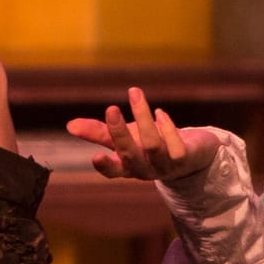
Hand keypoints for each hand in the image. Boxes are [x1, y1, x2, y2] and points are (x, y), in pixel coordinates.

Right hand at [64, 87, 220, 181]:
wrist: (193, 155)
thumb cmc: (152, 145)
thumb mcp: (125, 137)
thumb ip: (99, 133)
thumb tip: (70, 125)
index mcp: (128, 167)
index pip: (114, 171)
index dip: (105, 166)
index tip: (95, 157)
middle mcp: (146, 170)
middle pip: (131, 155)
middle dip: (120, 133)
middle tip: (110, 108)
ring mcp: (166, 166)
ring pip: (153, 145)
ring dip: (143, 118)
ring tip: (135, 93)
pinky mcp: (185, 158)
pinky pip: (176, 144)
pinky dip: (167, 125)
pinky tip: (160, 113)